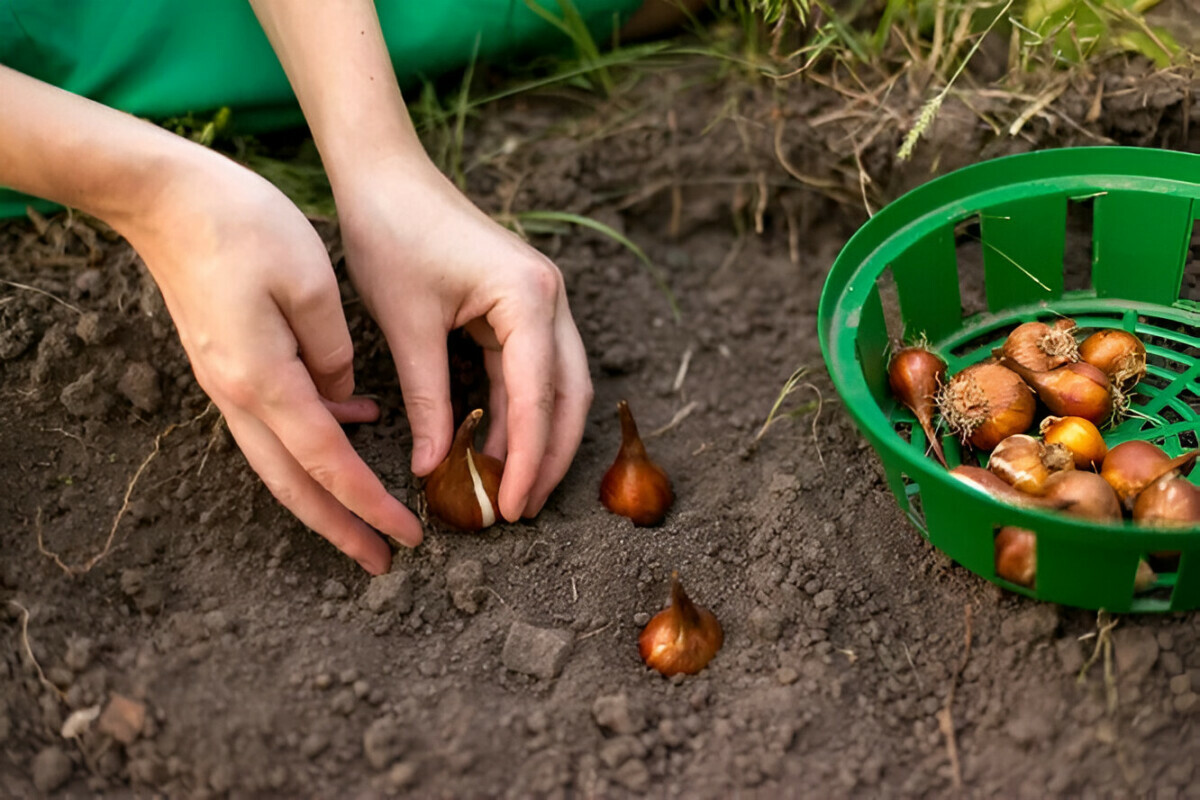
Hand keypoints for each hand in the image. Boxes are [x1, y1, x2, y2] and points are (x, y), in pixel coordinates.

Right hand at [122, 149, 421, 573]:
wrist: (164, 197)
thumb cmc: (242, 225)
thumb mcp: (311, 282)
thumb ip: (335, 352)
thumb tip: (347, 398)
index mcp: (265, 380)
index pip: (328, 462)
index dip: (369, 505)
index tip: (407, 536)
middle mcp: (238, 395)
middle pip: (294, 484)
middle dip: (340, 528)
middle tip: (382, 561)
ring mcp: (226, 383)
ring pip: (279, 462)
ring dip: (323, 496)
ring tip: (366, 519)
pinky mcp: (227, 365)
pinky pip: (273, 423)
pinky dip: (311, 443)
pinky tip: (352, 424)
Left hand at [334, 156, 592, 520]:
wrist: (385, 175)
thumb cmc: (392, 235)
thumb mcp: (407, 326)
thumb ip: (429, 400)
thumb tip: (434, 467)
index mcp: (528, 297)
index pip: (538, 396)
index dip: (529, 458)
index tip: (514, 506)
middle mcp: (550, 298)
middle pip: (569, 395)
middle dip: (550, 456)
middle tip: (521, 509)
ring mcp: (541, 301)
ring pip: (557, 386)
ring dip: (536, 437)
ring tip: (508, 488)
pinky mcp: (521, 306)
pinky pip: (530, 370)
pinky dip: (516, 411)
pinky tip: (494, 446)